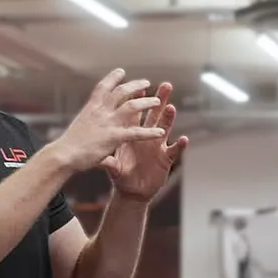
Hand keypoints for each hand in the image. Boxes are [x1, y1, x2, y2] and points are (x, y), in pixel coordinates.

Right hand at [52, 69, 165, 172]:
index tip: (121, 71)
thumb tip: (89, 126)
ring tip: (157, 101)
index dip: (112, 78)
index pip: (103, 87)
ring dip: (146, 102)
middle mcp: (100, 112)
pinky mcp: (114, 137)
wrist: (63, 155)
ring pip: (132, 106)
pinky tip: (160, 132)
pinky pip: (136, 132)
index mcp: (90, 109)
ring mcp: (108, 123)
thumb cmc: (68, 146)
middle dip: (135, 85)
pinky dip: (149, 133)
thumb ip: (89, 124)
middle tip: (146, 82)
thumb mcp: (79, 128)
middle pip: (121, 92)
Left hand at [100, 81, 187, 200]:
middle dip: (159, 100)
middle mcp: (146, 137)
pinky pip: (174, 151)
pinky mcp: (165, 159)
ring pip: (165, 129)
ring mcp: (157, 147)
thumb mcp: (112, 165)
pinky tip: (184, 139)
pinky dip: (179, 146)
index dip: (137, 102)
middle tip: (165, 85)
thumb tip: (94, 150)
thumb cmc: (122, 175)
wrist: (131, 192)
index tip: (139, 88)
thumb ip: (106, 157)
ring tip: (171, 107)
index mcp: (132, 135)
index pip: (135, 115)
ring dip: (168, 118)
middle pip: (154, 115)